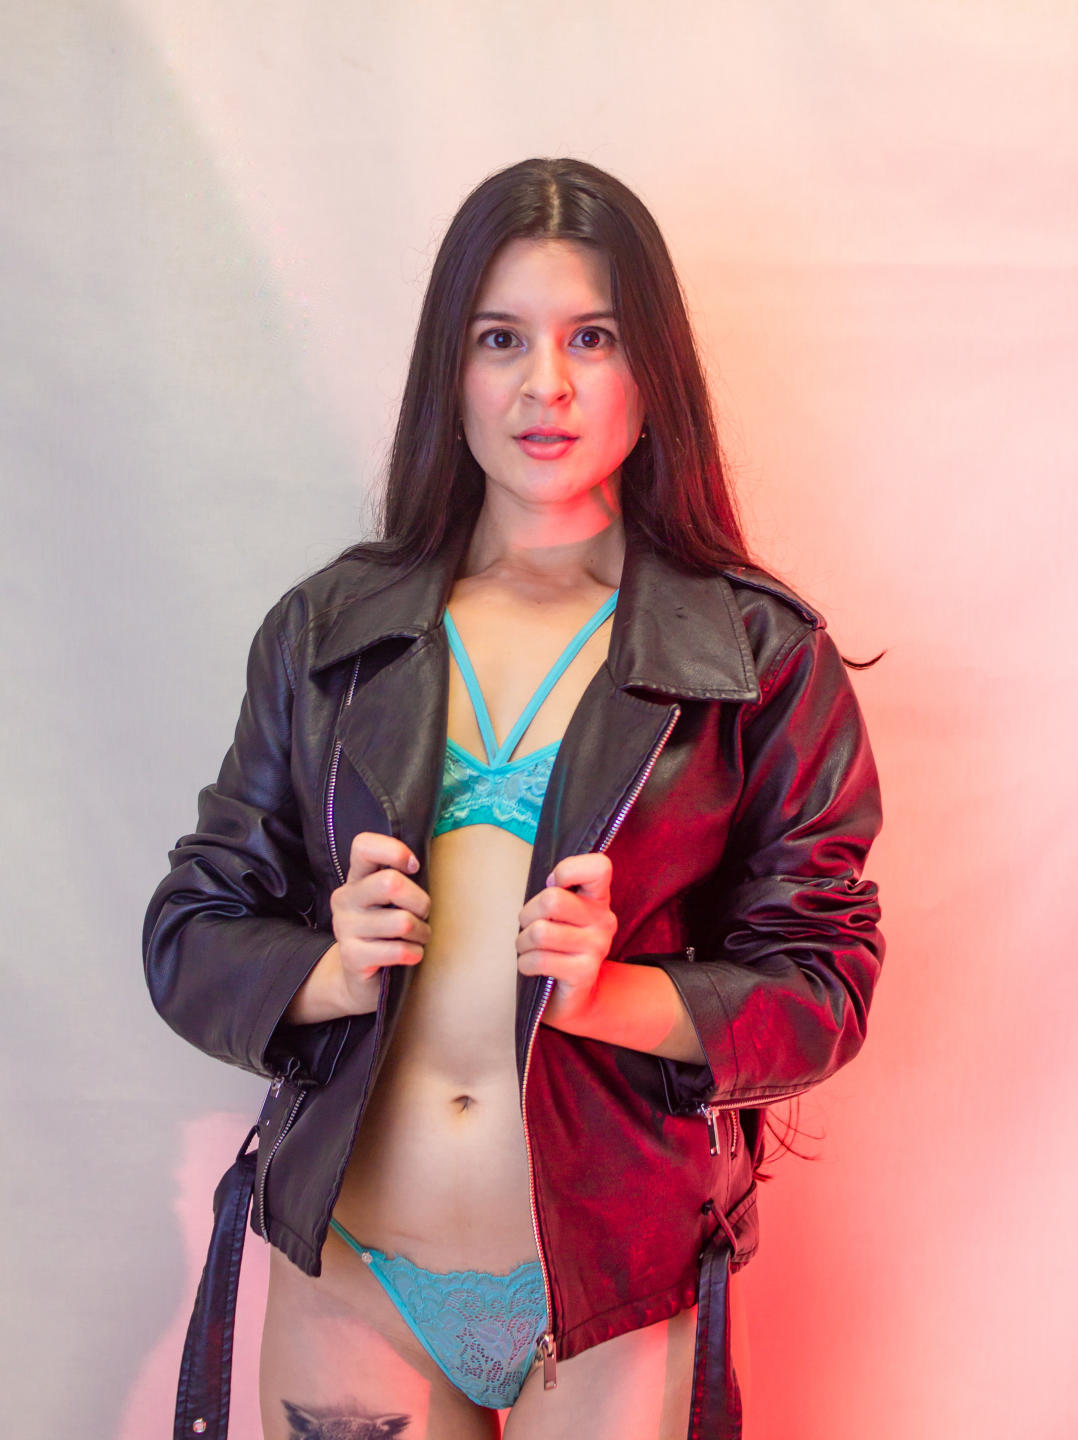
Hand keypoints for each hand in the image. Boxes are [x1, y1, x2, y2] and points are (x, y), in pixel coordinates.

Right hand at [331, 832, 431, 995]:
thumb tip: (421, 865)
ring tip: (417, 938)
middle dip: (420, 901)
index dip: (394, 851)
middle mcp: (345, 899)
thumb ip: (400, 880)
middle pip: (391, 883)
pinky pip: (398, 950)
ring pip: (402, 921)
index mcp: (355, 878)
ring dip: (421, 932)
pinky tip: (410, 955)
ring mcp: (345, 927)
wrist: (360, 979)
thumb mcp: (389, 901)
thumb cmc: (386, 932)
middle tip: (422, 914)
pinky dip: (414, 953)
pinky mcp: (352, 956)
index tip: (413, 867)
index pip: (364, 845)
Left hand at [516, 852, 617, 1022]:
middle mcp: (603, 920)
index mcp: (598, 899)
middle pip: (551, 900)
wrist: (576, 998)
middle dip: (527, 915)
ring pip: (540, 932)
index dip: (568, 869)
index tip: (552, 885)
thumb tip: (548, 883)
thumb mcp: (560, 915)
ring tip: (528, 949)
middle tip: (528, 928)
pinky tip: (531, 968)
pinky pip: (540, 959)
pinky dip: (525, 963)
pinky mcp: (584, 972)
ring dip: (522, 943)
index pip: (599, 867)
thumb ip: (556, 894)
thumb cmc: (558, 946)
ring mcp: (596, 947)